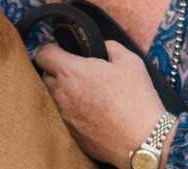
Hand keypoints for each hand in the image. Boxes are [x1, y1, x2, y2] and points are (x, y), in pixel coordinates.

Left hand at [35, 40, 167, 168]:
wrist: (145, 142)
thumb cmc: (137, 99)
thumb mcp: (129, 60)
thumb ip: (109, 46)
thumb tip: (101, 46)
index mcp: (71, 71)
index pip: (43, 54)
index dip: (51, 49)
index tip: (63, 50)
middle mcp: (62, 94)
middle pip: (45, 75)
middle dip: (56, 70)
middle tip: (76, 70)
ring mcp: (65, 116)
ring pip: (53, 97)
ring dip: (62, 90)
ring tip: (84, 91)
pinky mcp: (72, 134)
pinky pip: (64, 116)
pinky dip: (72, 110)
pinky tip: (91, 111)